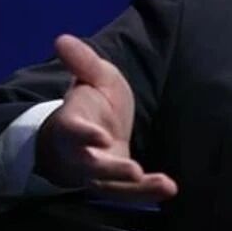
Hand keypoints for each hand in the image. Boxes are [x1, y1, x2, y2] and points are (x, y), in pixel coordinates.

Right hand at [35, 34, 177, 202]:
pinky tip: (169, 188)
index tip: (99, 135)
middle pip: (90, 166)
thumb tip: (62, 38)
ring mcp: (97, 173)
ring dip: (134, 187)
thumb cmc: (90, 103)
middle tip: (133, 170)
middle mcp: (80, 154)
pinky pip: (128, 192)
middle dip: (110, 169)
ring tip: (160, 184)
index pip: (72, 131)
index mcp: (71, 125)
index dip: (83, 135)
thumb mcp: (92, 77)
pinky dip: (148, 192)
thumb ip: (82, 62)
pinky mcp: (115, 183)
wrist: (88, 132)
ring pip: (111, 185)